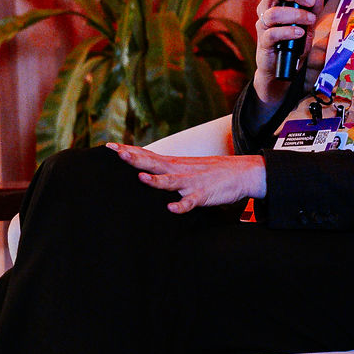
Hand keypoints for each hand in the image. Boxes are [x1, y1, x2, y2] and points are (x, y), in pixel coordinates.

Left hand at [106, 145, 265, 212]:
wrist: (243, 172)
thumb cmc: (212, 172)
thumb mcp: (187, 167)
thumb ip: (168, 169)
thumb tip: (148, 170)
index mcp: (175, 163)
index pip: (148, 154)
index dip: (129, 151)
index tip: (109, 146)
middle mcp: (180, 170)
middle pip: (154, 162)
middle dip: (135, 158)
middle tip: (117, 152)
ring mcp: (192, 182)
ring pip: (171, 181)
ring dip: (156, 180)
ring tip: (141, 178)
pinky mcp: (204, 194)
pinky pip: (191, 202)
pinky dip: (181, 205)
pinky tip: (171, 208)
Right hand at [253, 0, 326, 108]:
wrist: (281, 69)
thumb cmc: (292, 42)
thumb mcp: (307, 22)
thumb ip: (314, 7)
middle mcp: (266, 8)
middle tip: (310, 1)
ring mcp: (263, 25)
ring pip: (273, 12)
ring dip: (295, 14)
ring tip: (309, 21)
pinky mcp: (264, 42)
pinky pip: (272, 33)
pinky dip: (288, 31)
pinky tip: (299, 33)